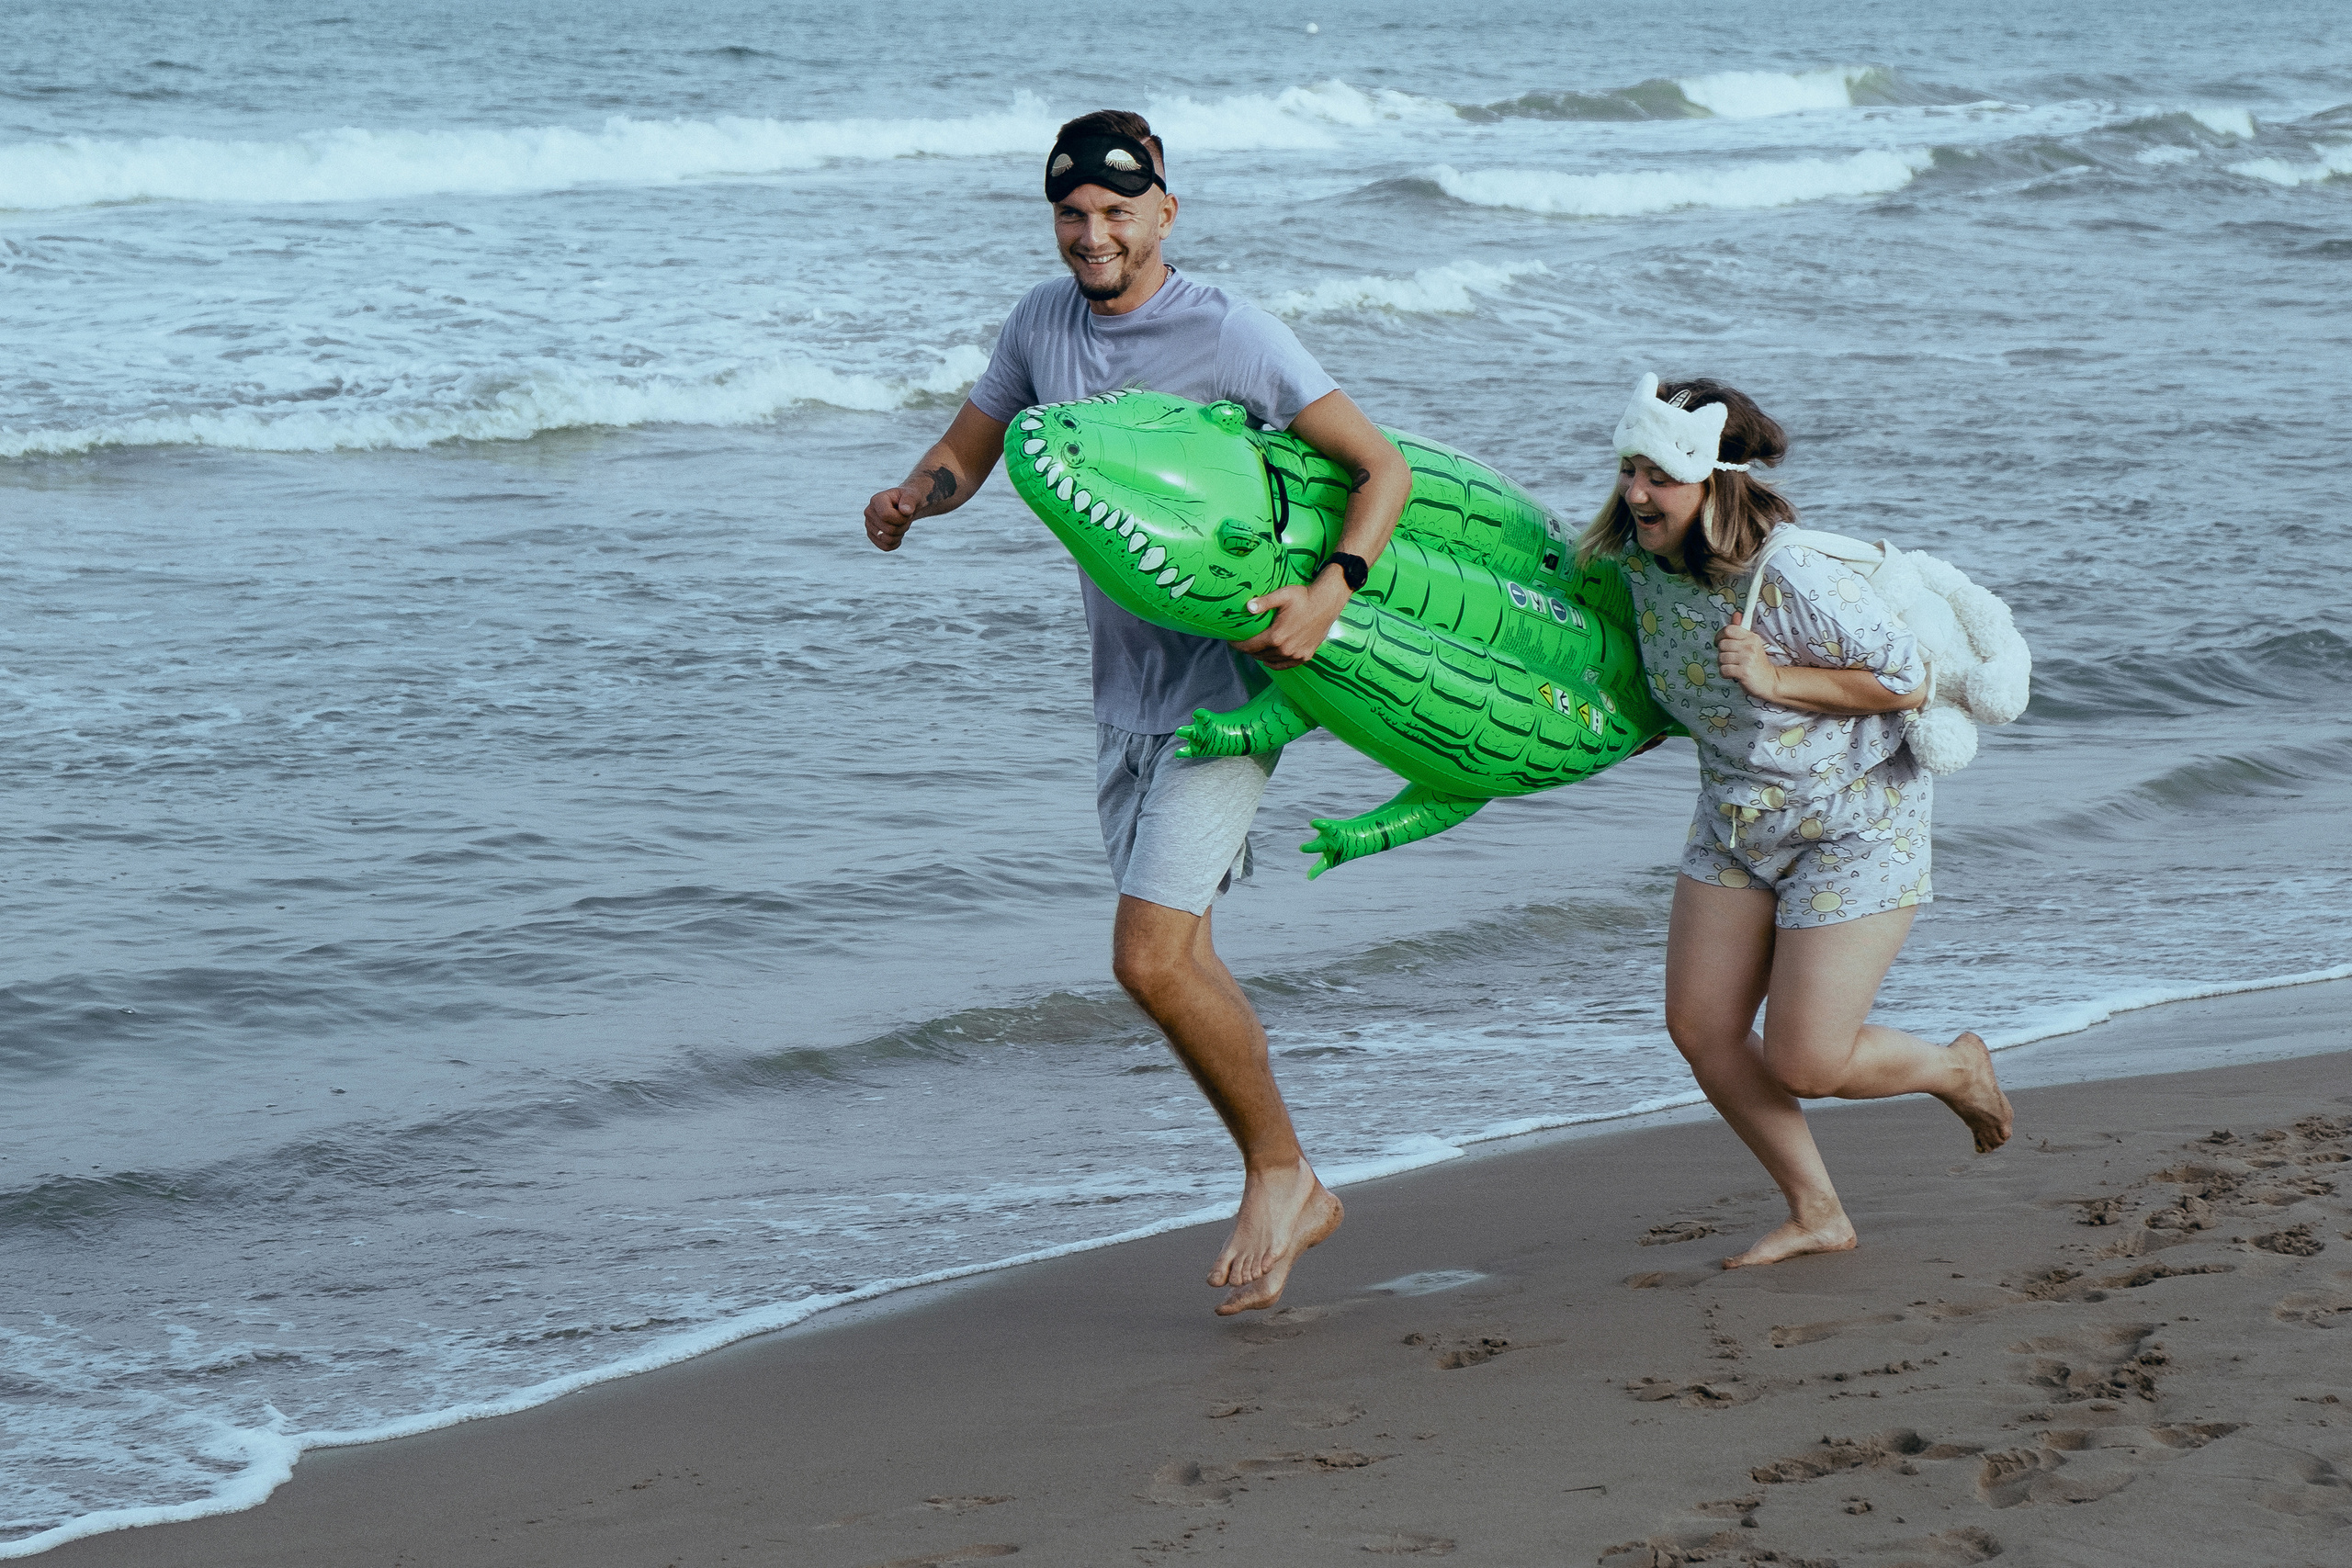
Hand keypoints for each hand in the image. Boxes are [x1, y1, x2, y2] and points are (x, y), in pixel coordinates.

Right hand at [862, 485, 921, 551]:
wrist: (905, 506)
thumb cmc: (909, 499)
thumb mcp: (913, 496)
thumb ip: (910, 500)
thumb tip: (905, 511)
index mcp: (876, 500)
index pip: (885, 515)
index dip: (901, 518)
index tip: (907, 512)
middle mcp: (869, 512)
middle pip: (889, 530)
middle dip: (903, 526)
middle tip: (906, 518)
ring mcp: (869, 525)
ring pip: (887, 540)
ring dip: (900, 534)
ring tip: (901, 524)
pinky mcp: (872, 535)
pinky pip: (885, 547)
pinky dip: (896, 543)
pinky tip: (898, 533)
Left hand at [1228, 569, 1349, 669]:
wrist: (1327, 603)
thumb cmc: (1304, 597)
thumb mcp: (1283, 595)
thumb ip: (1264, 602)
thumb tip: (1248, 607)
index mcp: (1277, 636)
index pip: (1250, 646)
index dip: (1237, 645)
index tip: (1230, 640)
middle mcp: (1286, 649)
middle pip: (1258, 654)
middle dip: (1247, 649)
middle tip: (1241, 642)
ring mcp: (1296, 655)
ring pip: (1270, 661)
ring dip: (1260, 655)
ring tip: (1253, 648)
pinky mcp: (1305, 656)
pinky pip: (1285, 665)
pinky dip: (1275, 663)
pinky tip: (1269, 658)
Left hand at [1715, 618, 1782, 701]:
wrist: (1769, 681)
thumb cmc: (1756, 663)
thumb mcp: (1751, 644)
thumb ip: (1741, 630)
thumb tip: (1736, 614)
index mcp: (1751, 637)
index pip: (1729, 629)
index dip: (1720, 636)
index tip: (1720, 642)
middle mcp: (1750, 646)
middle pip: (1722, 645)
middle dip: (1722, 653)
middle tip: (1731, 659)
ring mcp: (1747, 659)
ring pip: (1720, 658)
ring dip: (1723, 665)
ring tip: (1733, 667)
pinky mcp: (1744, 672)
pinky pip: (1723, 670)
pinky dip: (1725, 674)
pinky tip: (1733, 674)